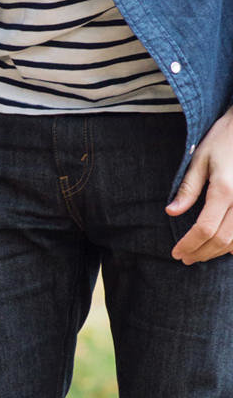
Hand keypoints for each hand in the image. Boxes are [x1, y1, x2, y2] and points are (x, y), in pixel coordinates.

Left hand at [168, 111, 232, 262]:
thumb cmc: (224, 139)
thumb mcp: (200, 159)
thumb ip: (188, 188)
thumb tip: (171, 212)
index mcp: (225, 190)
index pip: (204, 229)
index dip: (189, 245)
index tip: (175, 252)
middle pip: (221, 240)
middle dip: (200, 253)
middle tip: (184, 258)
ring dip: (217, 252)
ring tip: (200, 254)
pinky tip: (222, 246)